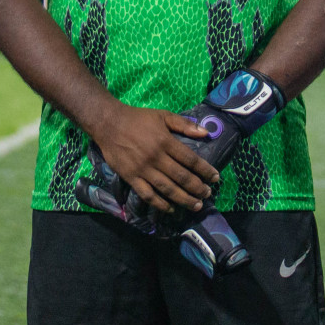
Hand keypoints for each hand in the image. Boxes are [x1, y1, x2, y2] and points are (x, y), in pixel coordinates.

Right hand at [87, 103, 219, 214]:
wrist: (109, 123)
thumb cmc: (138, 119)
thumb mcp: (163, 115)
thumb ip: (184, 124)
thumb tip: (205, 133)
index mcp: (166, 141)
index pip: (190, 159)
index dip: (205, 170)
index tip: (215, 178)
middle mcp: (156, 157)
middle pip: (181, 177)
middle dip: (198, 188)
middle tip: (207, 194)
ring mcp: (143, 169)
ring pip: (167, 189)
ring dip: (184, 199)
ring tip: (196, 205)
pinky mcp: (131, 178)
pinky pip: (148, 195)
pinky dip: (160, 204)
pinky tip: (170, 209)